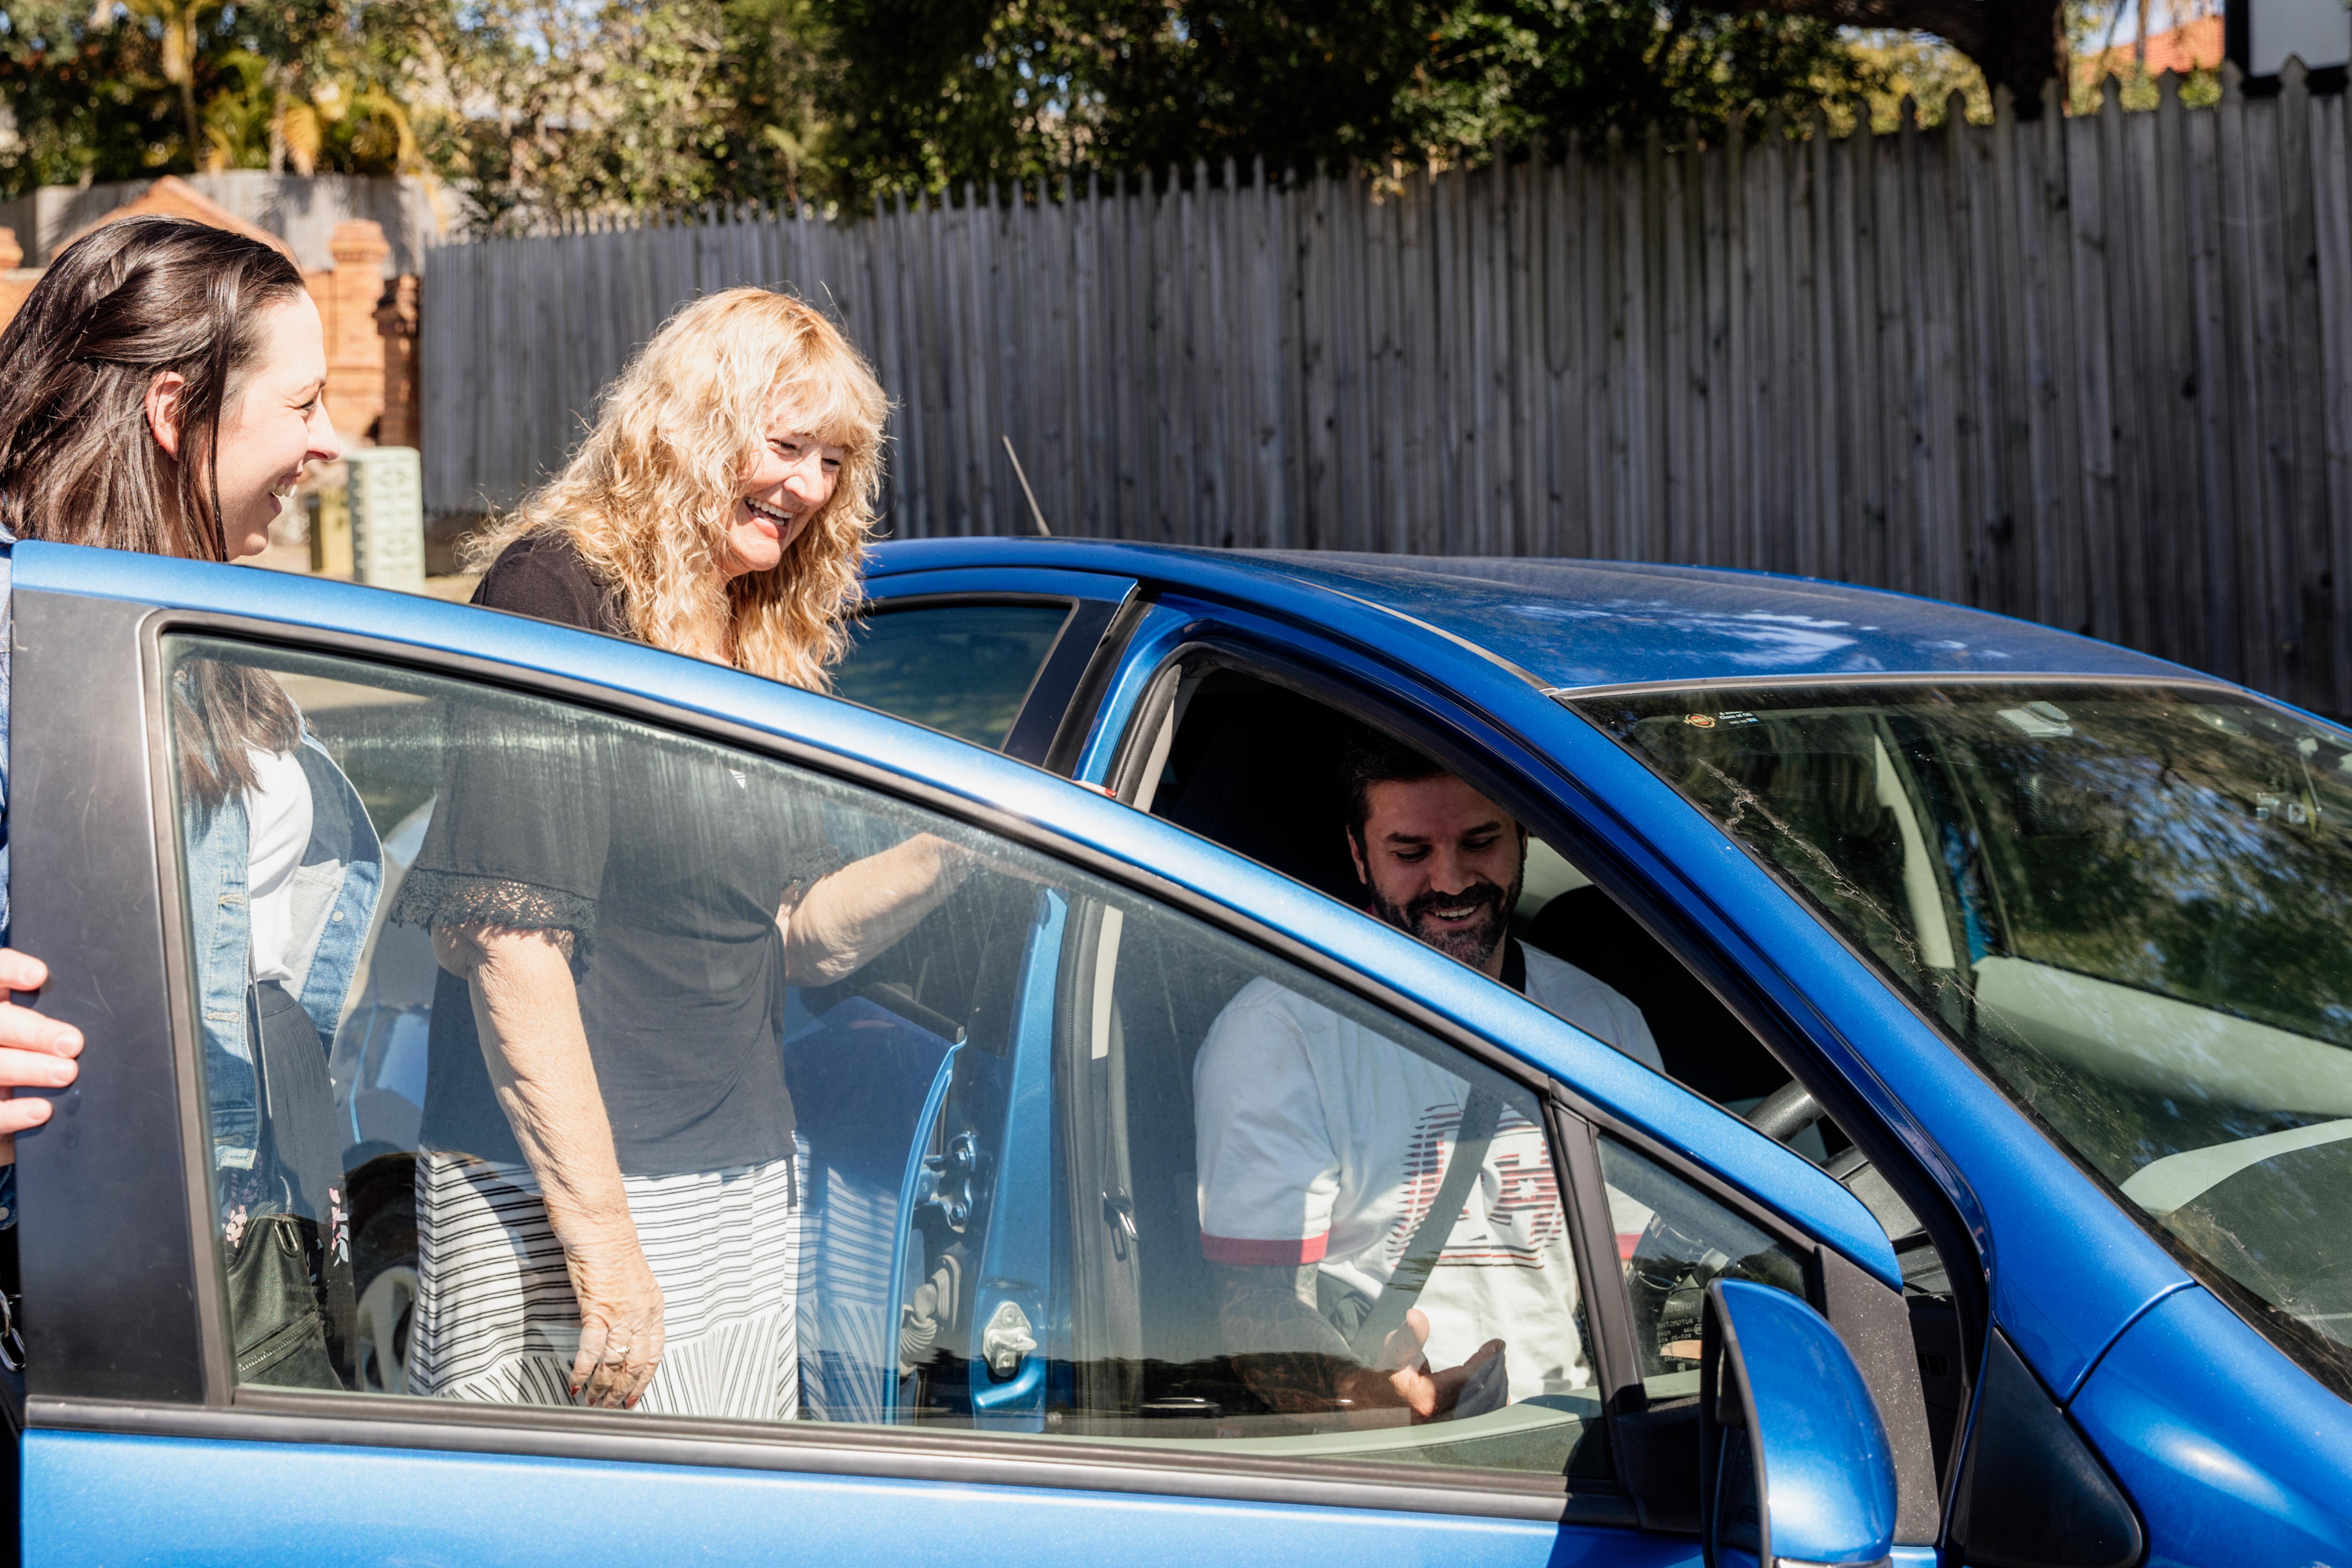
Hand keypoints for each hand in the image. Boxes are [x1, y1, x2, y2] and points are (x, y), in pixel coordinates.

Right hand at [0, 950, 81, 1165]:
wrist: (4, 1082)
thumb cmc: (26, 1040)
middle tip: (72, 1043)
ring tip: (67, 1073)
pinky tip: (42, 1110)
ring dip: (30, 1069)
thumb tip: (88, 1001)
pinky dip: (13, 1113)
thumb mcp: (30, 1015)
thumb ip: (44, 1005)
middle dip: (33, 1032)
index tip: (39, 975)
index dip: (10, 970)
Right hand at [564, 1231, 664, 1409]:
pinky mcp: (597, 1308)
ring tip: (591, 1402)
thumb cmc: (611, 1250)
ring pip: (615, 1362)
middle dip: (622, 1391)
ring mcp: (621, 1312)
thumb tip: (625, 1335)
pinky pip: (592, 1349)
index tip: (634, 1398)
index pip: (654, 1354)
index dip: (644, 1380)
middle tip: (609, 1408)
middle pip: (636, 1364)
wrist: (599, 1225)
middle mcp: (642, 1312)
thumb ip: (634, 1309)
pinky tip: (575, 1384)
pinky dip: (583, 1371)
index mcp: (654, 1306)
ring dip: (602, 1387)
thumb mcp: (633, 1282)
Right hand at [1369, 1308, 1503, 1422]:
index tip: (1497, 1344)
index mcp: (1425, 1397)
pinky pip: (1482, 1419)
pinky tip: (1496, 1389)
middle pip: (1482, 1394)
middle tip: (1498, 1352)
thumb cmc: (1390, 1374)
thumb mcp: (1395, 1351)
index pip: (1468, 1377)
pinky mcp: (1454, 1433)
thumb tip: (1416, 1317)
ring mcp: (1447, 1429)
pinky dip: (1493, 1403)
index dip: (1486, 1359)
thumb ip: (1408, 1336)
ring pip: (1486, 1410)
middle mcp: (1438, 1418)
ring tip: (1498, 1366)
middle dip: (1495, 1370)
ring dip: (1497, 1386)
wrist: (1378, 1405)